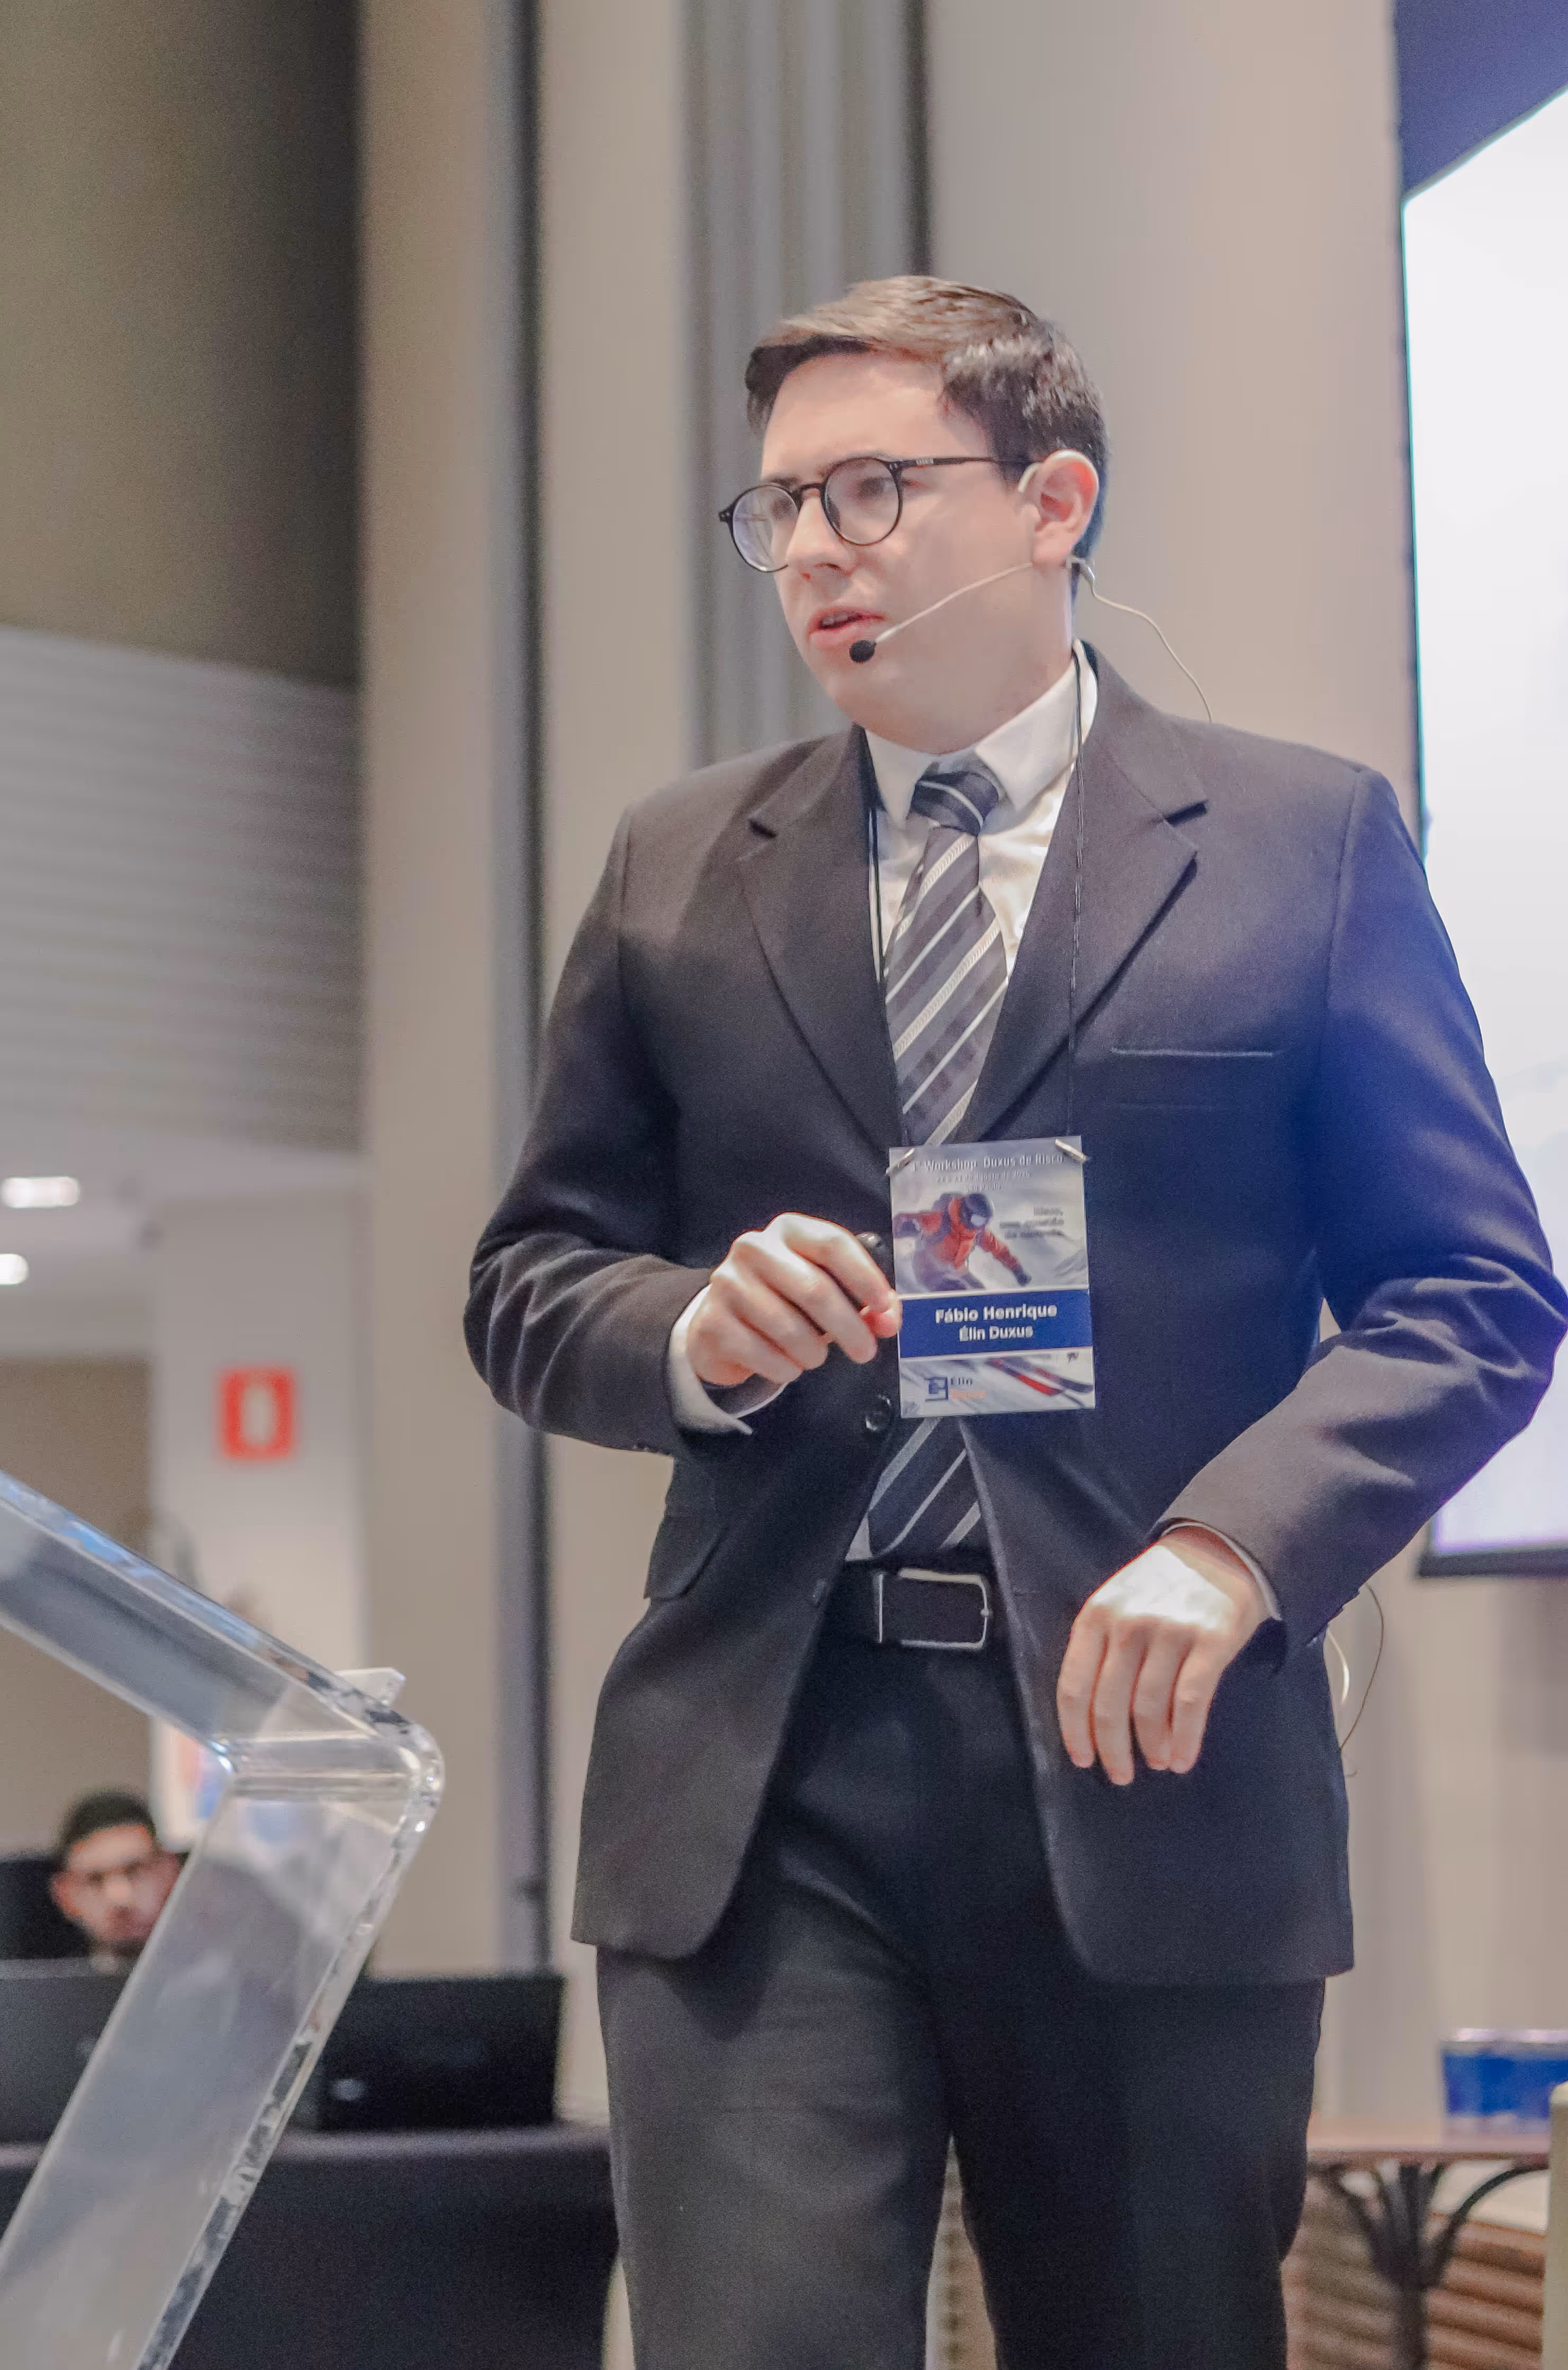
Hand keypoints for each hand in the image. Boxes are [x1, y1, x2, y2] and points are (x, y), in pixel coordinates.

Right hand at [686, 1215, 901, 1390]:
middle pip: (815, 1289)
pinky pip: (764, 1355)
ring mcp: (728, 1282)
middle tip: (866, 1352)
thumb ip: (864, 1303)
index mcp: (788, 1230)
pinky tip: (786, 1365)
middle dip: (849, 1327)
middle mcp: (754, 1248)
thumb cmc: (784, 1301)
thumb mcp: (825, 1292)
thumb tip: (889, 1321)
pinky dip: (785, 1368)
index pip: (833, 1244)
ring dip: (813, 1353)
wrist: (722, 1325)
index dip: (865, 1277)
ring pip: (790, 1328)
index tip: (883, 1308)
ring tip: (815, 1357)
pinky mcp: (712, 1321)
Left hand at [1055, 1532, 1266, 1784]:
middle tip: (1119, 1775)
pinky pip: (1191, 1702)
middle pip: (1109, 1704)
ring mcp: (1169, 1631)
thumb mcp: (1115, 1603)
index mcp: (1096, 1616)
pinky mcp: (1210, 1640)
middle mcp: (1128, 1623)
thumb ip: (1099, 1647)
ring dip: (1152, 1746)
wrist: (1217, 1550)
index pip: (1073, 1685)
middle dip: (1112, 1749)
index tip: (1082, 1759)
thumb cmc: (1159, 1587)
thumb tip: (1089, 1716)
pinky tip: (1182, 1759)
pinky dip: (1185, 1738)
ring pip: (1149, 1708)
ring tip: (1157, 1762)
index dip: (1075, 1730)